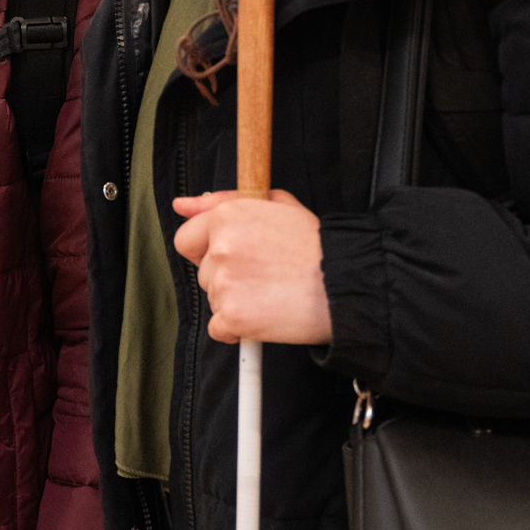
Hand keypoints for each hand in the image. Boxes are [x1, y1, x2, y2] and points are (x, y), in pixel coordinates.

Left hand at [171, 189, 332, 344]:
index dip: (207, 251)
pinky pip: (219, 328)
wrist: (347, 283)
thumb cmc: (317, 245)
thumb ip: (225, 200)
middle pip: (204, 273)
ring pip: (213, 300)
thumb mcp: (277, 204)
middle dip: (228, 278)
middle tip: (266, 276)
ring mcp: (225, 283)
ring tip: (273, 293)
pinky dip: (238, 330)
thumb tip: (182, 205)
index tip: (233, 259)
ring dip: (235, 302)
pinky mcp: (233, 316)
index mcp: (227, 216)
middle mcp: (220, 247)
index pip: (187, 239)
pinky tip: (266, 316)